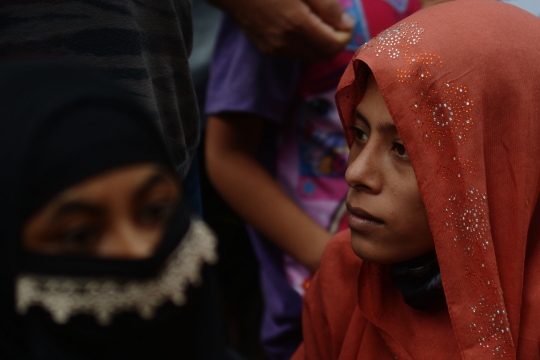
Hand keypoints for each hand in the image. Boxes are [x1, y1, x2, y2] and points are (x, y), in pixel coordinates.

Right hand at [208, 0, 354, 60]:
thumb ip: (327, 7)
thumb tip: (347, 25)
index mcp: (296, 25)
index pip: (334, 46)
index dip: (345, 33)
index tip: (344, 17)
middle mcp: (286, 44)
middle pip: (325, 56)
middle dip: (335, 40)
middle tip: (334, 19)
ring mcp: (275, 50)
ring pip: (311, 57)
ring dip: (321, 43)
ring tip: (316, 20)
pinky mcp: (268, 51)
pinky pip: (297, 54)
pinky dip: (306, 44)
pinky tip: (300, 25)